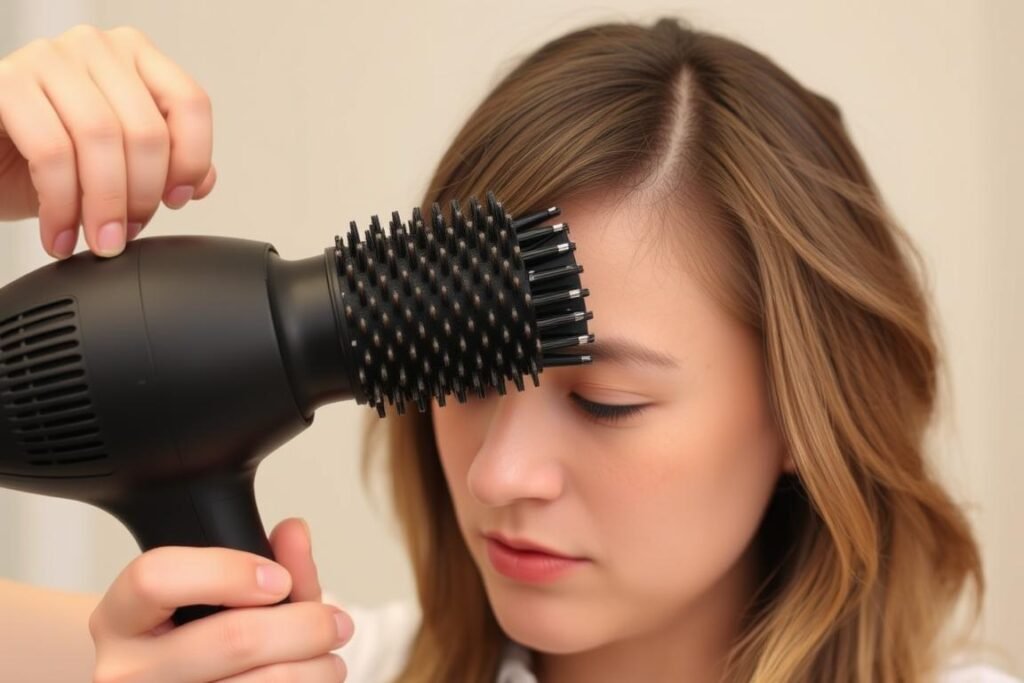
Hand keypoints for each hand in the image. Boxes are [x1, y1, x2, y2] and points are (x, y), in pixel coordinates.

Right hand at [0, 24, 216, 259]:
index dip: (191, 161)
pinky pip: (52, 152)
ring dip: (103, 205)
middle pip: (147, 130)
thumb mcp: (116, 163)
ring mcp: (48, 58)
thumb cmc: (44, 157)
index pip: (190, 103)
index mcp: (134, 59)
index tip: (177, 201)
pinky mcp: (5, 83)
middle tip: (125, 234)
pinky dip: (62, 206)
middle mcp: (94, 48)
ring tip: (97, 240)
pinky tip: (61, 234)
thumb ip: (166, 165)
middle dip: (141, 197)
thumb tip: (201, 183)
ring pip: (102, 139)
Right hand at [88, 518, 352, 681]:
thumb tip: (295, 532)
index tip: (278, 579)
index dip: (227, 572)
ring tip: (328, 659)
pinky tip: (312, 680)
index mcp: (121, 618)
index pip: (156, 578)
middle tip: (335, 623)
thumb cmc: (197, 639)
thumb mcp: (221, 595)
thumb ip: (267, 560)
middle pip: (231, 639)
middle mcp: (125, 671)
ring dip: (313, 670)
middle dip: (303, 627)